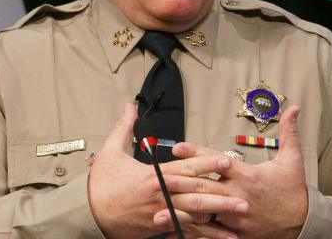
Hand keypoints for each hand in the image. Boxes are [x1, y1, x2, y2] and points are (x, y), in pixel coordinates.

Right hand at [88, 104, 247, 238]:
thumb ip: (124, 128)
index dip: (207, 163)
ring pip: (195, 216)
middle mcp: (161, 196)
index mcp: (153, 176)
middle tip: (245, 196)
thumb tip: (129, 106)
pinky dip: (202, 235)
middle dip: (222, 195)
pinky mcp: (157, 229)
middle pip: (197, 194)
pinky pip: (184, 232)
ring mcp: (161, 215)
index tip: (226, 161)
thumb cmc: (98, 186)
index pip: (186, 167)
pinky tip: (218, 238)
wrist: (86, 215)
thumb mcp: (110, 152)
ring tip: (239, 219)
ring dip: (218, 218)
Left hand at [156, 106, 308, 238]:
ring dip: (180, 211)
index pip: (217, 161)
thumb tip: (293, 108)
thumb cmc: (294, 190)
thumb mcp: (293, 159)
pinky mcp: (237, 234)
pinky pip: (211, 234)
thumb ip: (289, 132)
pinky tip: (175, 233)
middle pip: (204, 187)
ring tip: (159, 210)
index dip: (196, 153)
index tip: (177, 146)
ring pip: (204, 213)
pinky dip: (193, 233)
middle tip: (158, 178)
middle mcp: (238, 196)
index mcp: (248, 176)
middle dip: (179, 183)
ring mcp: (236, 217)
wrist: (305, 222)